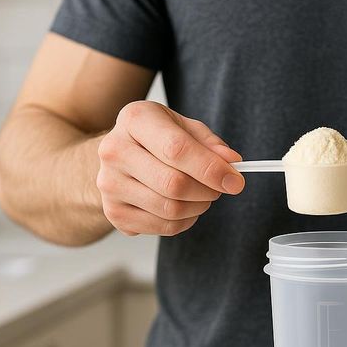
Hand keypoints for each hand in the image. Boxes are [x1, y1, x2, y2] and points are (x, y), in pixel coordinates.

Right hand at [96, 101, 243, 236]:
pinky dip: (184, 221)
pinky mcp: (114, 213)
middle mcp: (115, 151)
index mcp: (135, 120)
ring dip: (198, 207)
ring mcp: (110, 185)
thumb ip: (209, 143)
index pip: (177, 150)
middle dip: (208, 191)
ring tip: (201, 195)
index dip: (210, 169)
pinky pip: (163, 227)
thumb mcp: (183, 127)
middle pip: (174, 185)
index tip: (235, 181)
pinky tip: (184, 206)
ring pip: (170, 210)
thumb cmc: (156, 138)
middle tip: (219, 188)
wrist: (119, 156)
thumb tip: (231, 162)